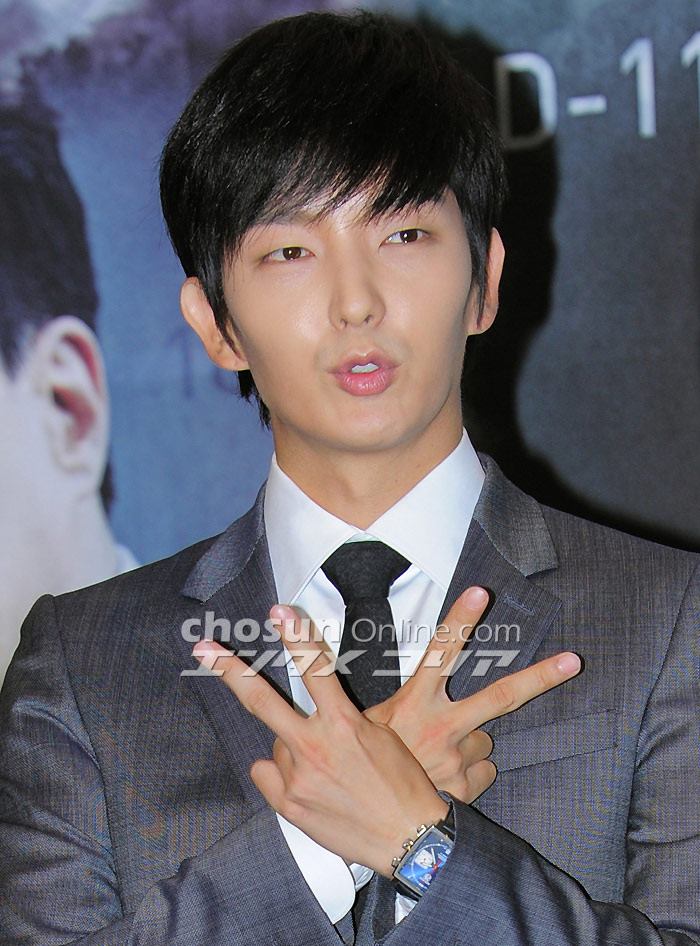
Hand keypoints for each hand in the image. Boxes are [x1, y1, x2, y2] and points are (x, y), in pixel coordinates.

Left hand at [193, 609, 448, 876]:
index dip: (296, 636)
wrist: (408, 840)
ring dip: (291, 747)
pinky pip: (267, 774)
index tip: (278, 612)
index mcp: (344, 725)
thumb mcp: (381, 736)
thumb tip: (308, 715)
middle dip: (230, 671)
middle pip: (262, 701)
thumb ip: (339, 720)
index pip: (315, 669)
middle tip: (204, 648)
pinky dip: (280, 774)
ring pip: (274, 744)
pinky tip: (307, 786)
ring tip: (325, 768)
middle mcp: (315, 749)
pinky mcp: (289, 806)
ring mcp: (298, 779)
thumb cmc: (402, 784)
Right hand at [365, 586, 580, 802]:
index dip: (460, 620)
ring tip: (438, 757)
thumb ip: (395, 706)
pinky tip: (447, 780)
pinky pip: (483, 772)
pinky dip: (471, 774)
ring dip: (470, 745)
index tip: (480, 592)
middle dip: (540, 677)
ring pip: (486, 741)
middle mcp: (441, 724)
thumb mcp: (369, 723)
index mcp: (414, 701)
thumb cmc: (367, 764)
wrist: (372, 819)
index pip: (440, 651)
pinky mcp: (466, 786)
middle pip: (500, 696)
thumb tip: (395, 695)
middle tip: (573, 661)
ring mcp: (457, 757)